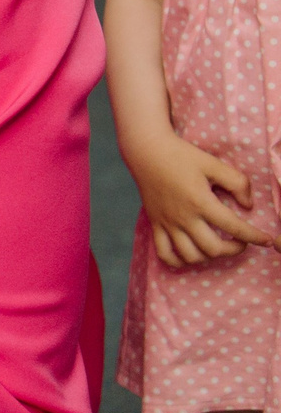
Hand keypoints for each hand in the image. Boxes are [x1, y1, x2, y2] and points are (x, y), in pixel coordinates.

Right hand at [122, 128, 273, 265]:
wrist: (146, 151)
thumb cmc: (181, 155)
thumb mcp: (213, 163)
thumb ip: (237, 183)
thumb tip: (248, 205)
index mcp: (200, 202)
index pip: (234, 227)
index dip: (255, 237)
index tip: (266, 241)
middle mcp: (184, 217)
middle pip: (213, 249)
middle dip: (234, 250)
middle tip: (241, 242)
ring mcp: (167, 223)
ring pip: (190, 256)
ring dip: (209, 257)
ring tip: (217, 247)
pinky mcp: (155, 224)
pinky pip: (164, 254)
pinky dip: (179, 261)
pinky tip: (190, 255)